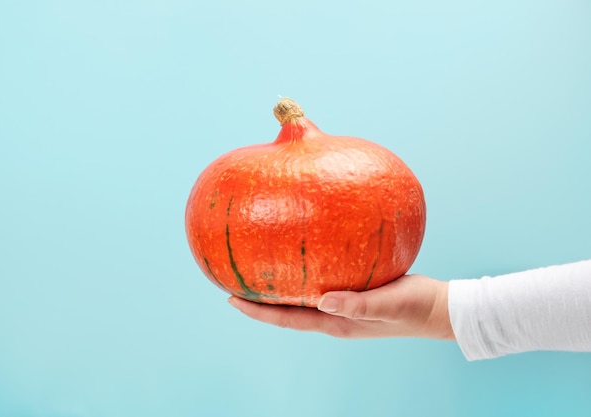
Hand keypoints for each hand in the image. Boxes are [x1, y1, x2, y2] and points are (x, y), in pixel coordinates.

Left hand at [228, 274, 454, 340]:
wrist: (439, 309)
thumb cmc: (416, 307)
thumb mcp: (388, 304)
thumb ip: (358, 304)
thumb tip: (323, 301)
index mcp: (336, 323)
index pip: (287, 319)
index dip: (258, 312)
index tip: (232, 299)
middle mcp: (334, 316)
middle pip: (287, 312)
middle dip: (260, 301)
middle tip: (236, 282)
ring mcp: (342, 307)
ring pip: (301, 299)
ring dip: (279, 289)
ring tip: (260, 271)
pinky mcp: (353, 294)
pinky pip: (319, 286)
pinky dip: (303, 277)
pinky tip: (303, 259)